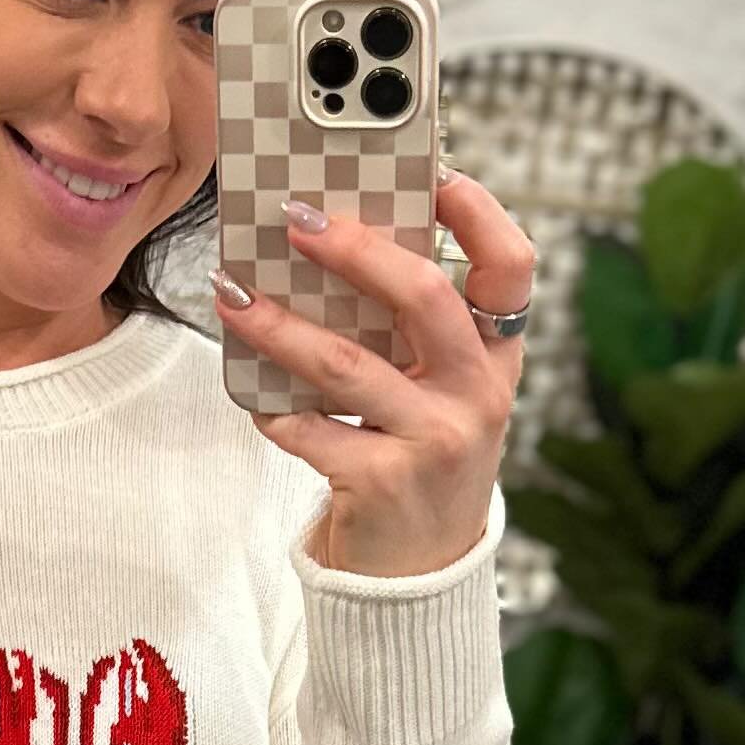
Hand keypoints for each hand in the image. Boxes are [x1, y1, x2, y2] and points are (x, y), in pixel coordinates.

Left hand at [212, 170, 531, 577]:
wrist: (420, 573)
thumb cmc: (421, 459)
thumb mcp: (441, 392)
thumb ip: (411, 332)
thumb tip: (332, 246)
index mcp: (498, 357)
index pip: (511, 267)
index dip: (478, 213)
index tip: (434, 171)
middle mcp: (476, 395)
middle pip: (423, 296)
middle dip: (355, 248)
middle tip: (297, 217)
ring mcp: (434, 441)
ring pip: (345, 362)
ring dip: (279, 323)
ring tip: (232, 293)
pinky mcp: (383, 483)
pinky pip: (309, 428)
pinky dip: (271, 406)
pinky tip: (250, 391)